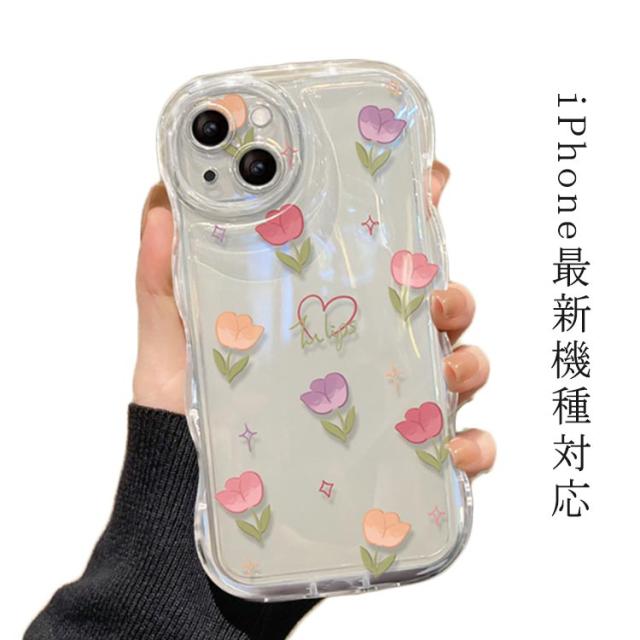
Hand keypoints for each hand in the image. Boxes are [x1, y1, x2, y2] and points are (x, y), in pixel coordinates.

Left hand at [133, 161, 494, 476]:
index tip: (432, 185)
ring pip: (459, 368)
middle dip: (453, 294)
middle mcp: (369, 347)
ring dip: (470, 362)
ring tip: (449, 370)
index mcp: (331, 307)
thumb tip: (160, 205)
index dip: (417, 214)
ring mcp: (390, 399)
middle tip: (437, 297)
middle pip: (437, 307)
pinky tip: (454, 449)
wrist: (188, 480)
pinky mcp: (400, 455)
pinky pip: (455, 448)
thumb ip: (166, 273)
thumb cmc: (189, 401)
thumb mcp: (176, 332)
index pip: (385, 255)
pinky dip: (471, 447)